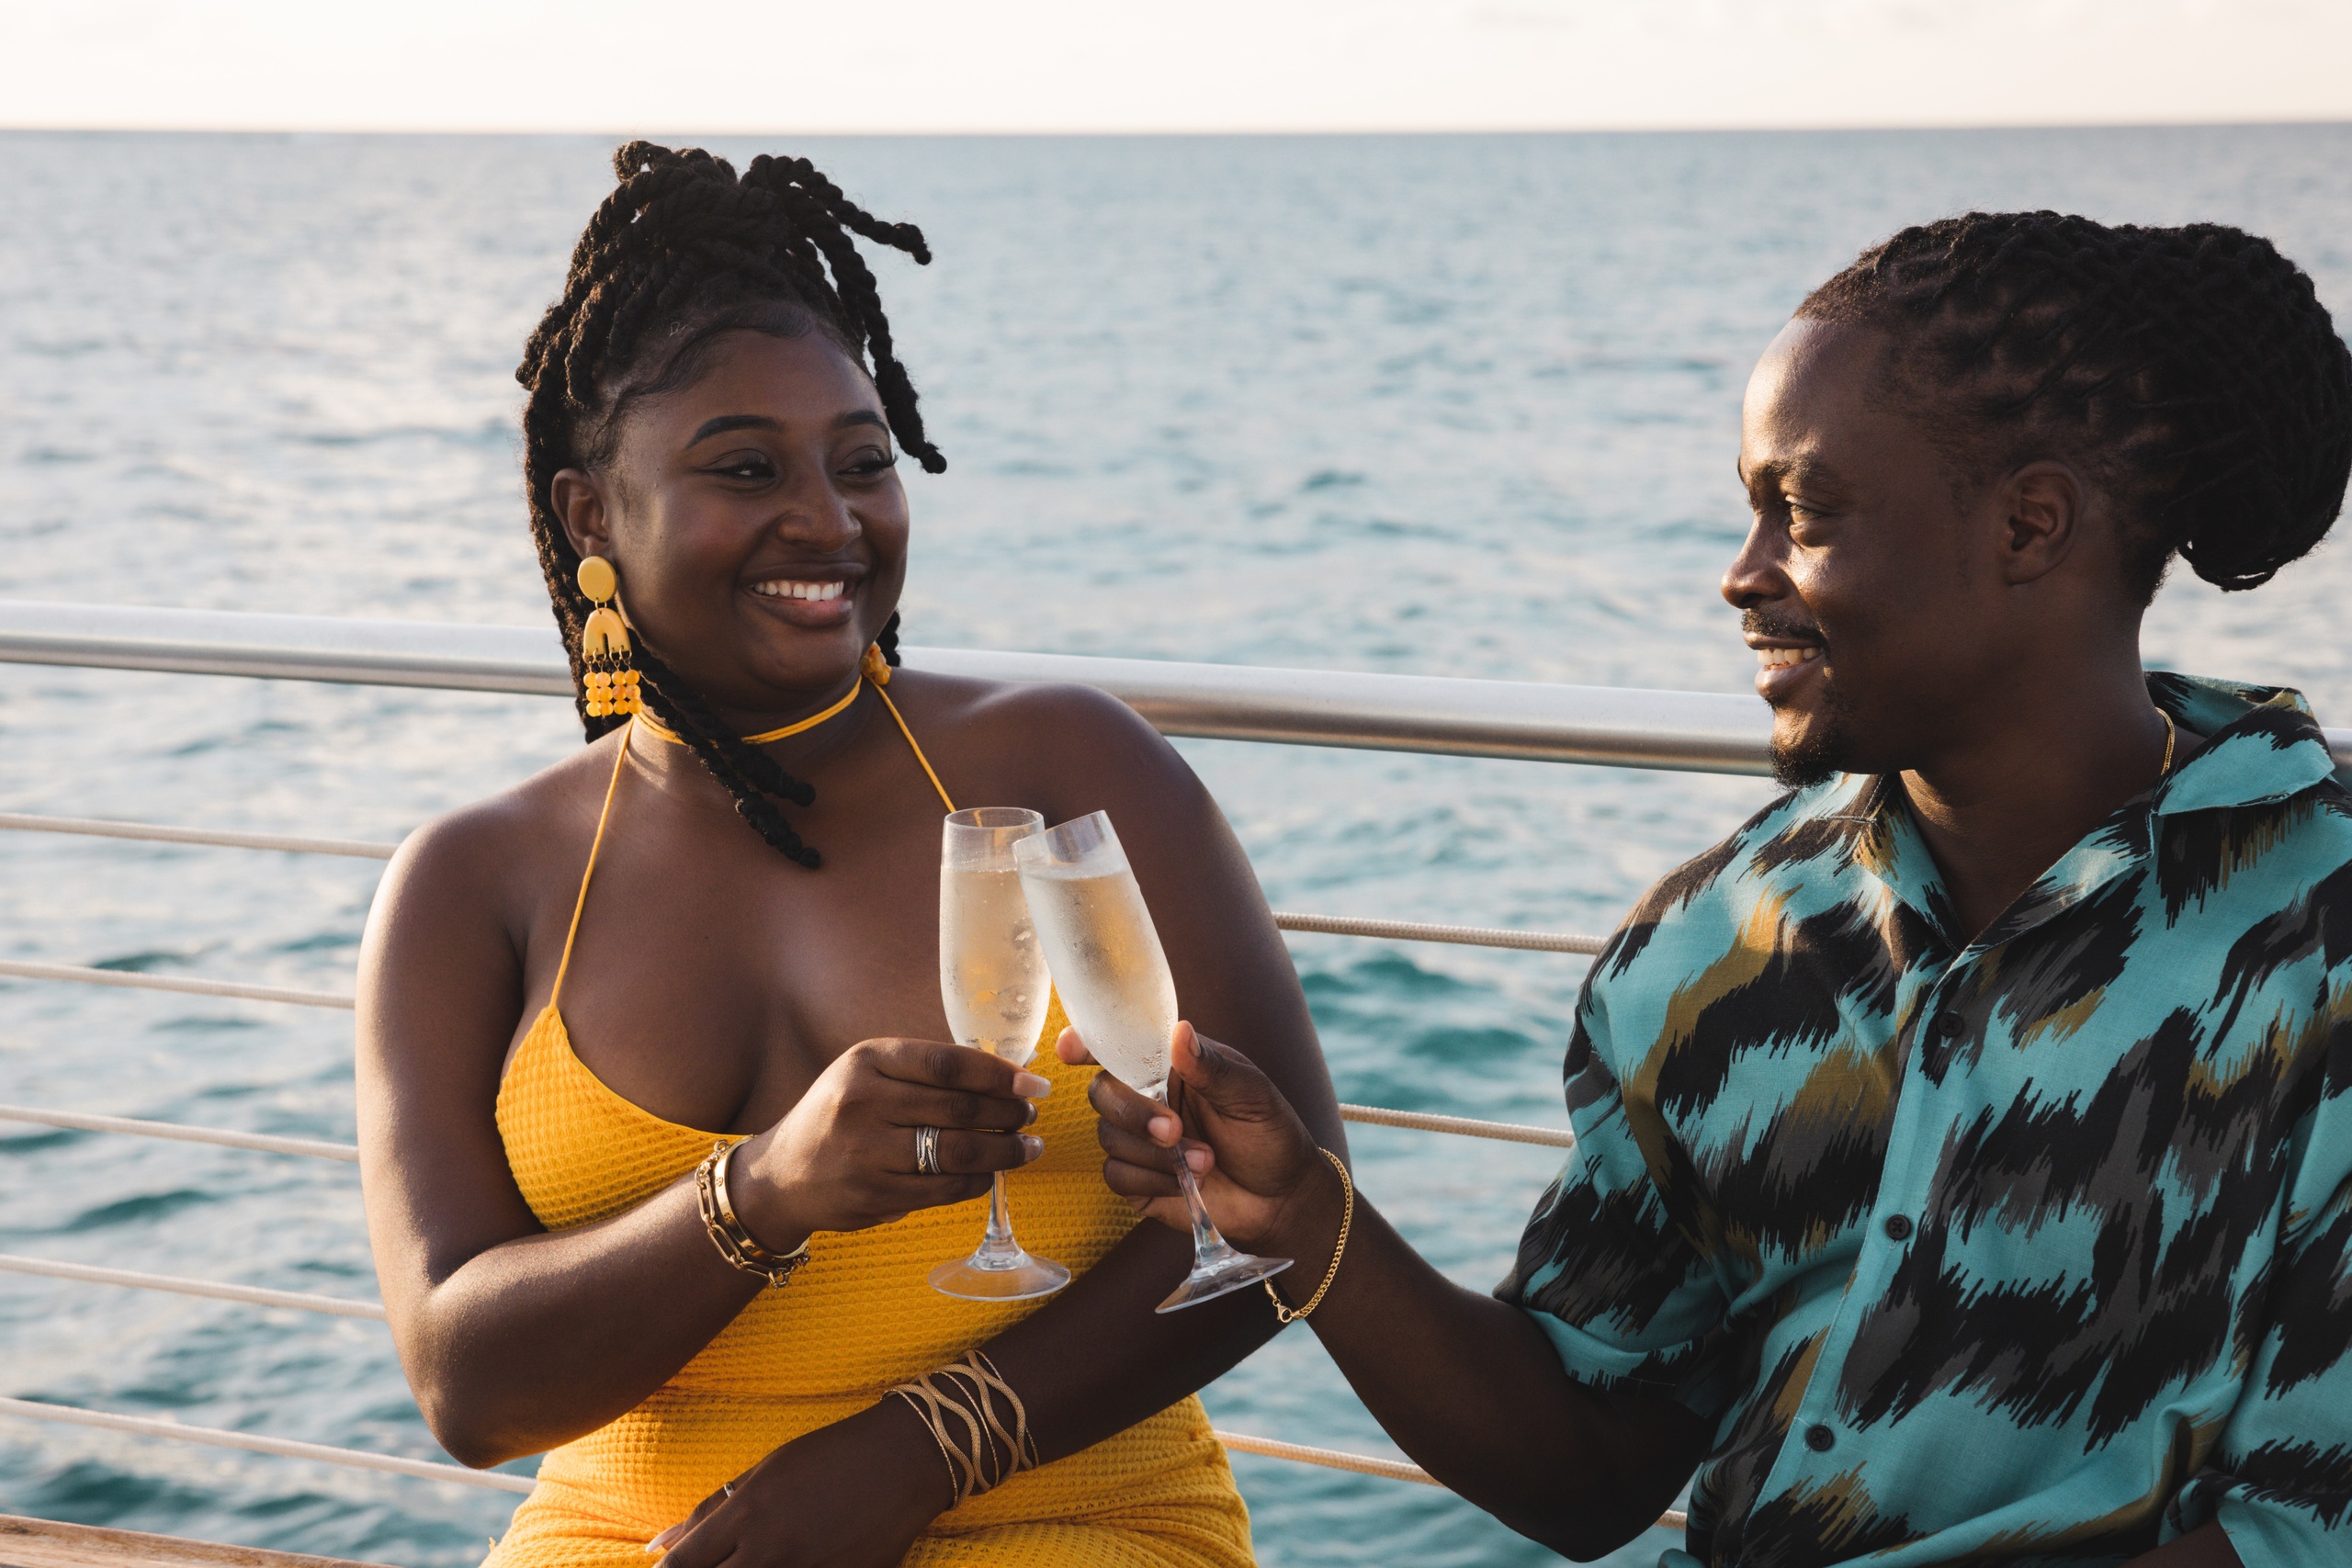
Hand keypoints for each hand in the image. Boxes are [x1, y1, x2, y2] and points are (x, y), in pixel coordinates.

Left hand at [650, 1399, 947, 1566]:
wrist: (905, 1460)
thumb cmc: (829, 1456)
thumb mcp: (764, 1472)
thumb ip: (710, 1512)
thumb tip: (657, 1546)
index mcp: (748, 1513)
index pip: (684, 1565)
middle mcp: (772, 1548)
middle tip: (723, 1561)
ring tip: (758, 1557)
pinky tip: (788, 1562)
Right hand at [731, 1039, 1049, 1246]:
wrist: (782, 1174)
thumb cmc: (841, 1115)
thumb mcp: (869, 1073)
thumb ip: (925, 1071)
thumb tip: (1007, 1075)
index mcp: (866, 1060)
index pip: (948, 1064)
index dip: (999, 1075)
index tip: (1032, 1084)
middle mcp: (863, 1101)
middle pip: (959, 1108)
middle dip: (1008, 1114)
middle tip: (1032, 1117)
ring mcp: (866, 1151)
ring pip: (958, 1152)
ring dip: (1004, 1151)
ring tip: (1027, 1147)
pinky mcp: (873, 1193)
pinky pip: (944, 1188)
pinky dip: (978, 1181)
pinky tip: (992, 1173)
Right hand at [1059, 1021, 1331, 1255]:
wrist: (1282, 1199)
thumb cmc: (1270, 1134)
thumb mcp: (1251, 1094)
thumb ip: (1211, 1066)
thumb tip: (1179, 1032)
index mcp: (1170, 1066)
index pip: (1119, 1047)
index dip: (1087, 1043)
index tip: (1070, 1049)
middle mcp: (1147, 1099)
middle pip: (1102, 1092)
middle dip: (1133, 1113)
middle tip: (1175, 1130)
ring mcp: (1139, 1141)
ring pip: (1108, 1137)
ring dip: (1155, 1154)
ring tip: (1206, 1163)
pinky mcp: (1138, 1181)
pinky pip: (1117, 1175)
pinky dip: (1151, 1179)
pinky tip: (1186, 1184)